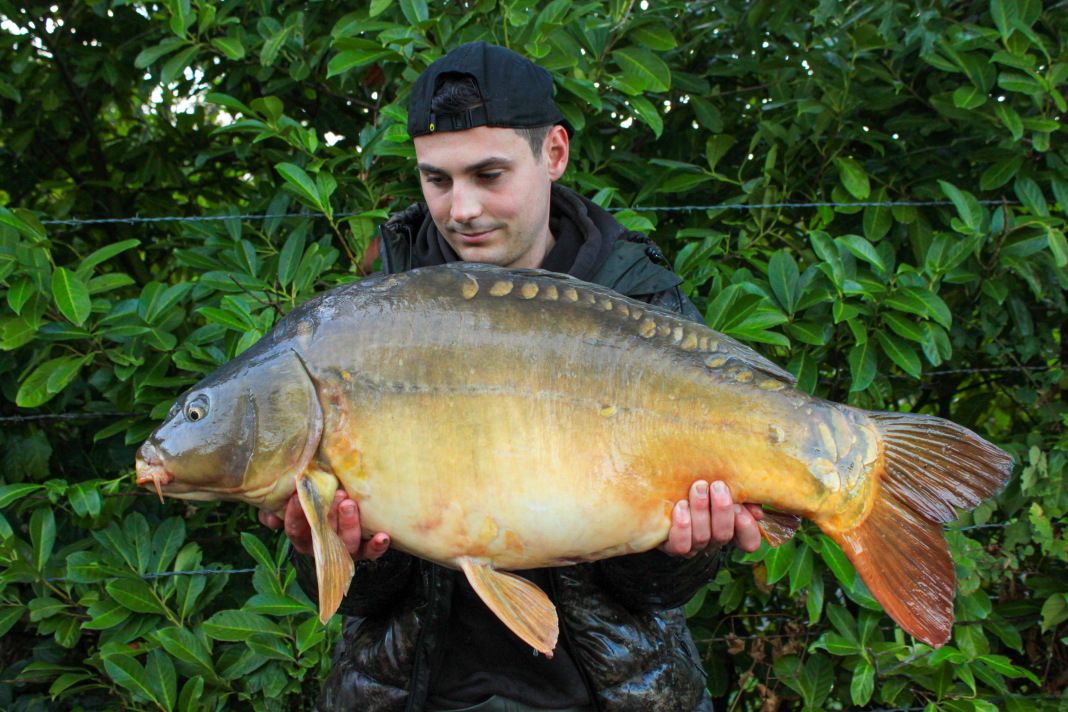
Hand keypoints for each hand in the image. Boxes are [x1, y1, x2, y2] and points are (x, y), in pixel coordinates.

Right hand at [258, 491, 390, 560]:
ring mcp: (344, 550)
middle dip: (331, 517)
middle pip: (325, 537)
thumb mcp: (292, 503)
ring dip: (350, 525)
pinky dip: (377, 545)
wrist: (338, 509)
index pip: (295, 529)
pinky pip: (370, 552)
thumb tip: (271, 517)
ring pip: (347, 544)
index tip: (298, 497)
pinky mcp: (364, 550)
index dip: (295, 515)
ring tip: (352, 505)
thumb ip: (276, 508)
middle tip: (339, 496)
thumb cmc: (313, 503)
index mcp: (303, 537)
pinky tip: (383, 535)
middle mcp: (323, 546)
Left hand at [658, 480, 764, 556]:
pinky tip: (680, 506)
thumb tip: (758, 513)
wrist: (658, 490)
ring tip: (697, 488)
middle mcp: (712, 540)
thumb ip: (740, 495)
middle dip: (722, 509)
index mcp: (729, 528)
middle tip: (716, 485)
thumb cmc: (696, 483)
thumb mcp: (719, 486)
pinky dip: (682, 526)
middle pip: (723, 535)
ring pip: (702, 537)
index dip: (748, 527)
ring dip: (701, 511)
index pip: (749, 541)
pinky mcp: (670, 546)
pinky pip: (680, 545)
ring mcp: (692, 545)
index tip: (740, 506)